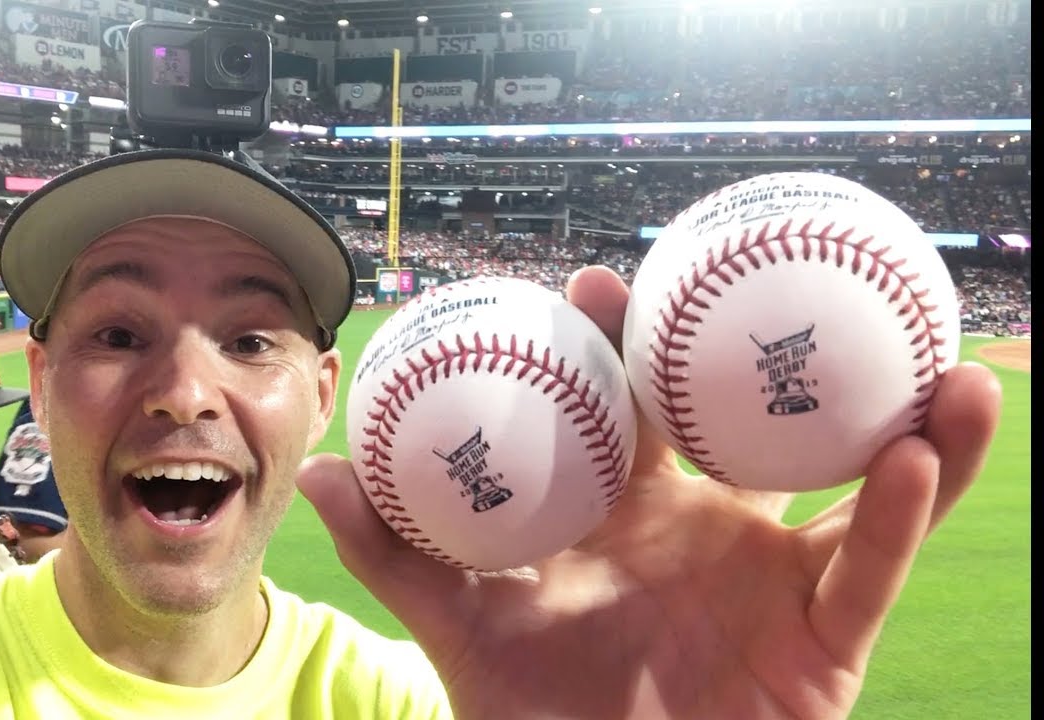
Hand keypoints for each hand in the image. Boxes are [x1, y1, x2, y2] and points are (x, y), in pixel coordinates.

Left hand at [298, 266, 1001, 718]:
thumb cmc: (539, 714)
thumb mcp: (464, 631)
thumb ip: (396, 558)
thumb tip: (315, 473)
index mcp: (626, 510)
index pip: (625, 406)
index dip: (614, 343)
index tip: (595, 282)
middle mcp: (708, 523)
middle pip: (743, 418)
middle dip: (758, 347)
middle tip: (764, 270)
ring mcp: (773, 572)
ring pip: (847, 481)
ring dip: (897, 418)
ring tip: (935, 356)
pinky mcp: (828, 632)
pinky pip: (869, 564)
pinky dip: (900, 514)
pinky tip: (921, 450)